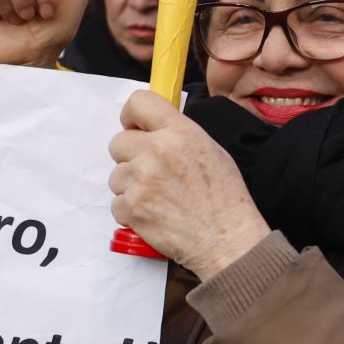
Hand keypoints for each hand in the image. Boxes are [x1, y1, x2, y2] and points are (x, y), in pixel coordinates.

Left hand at [108, 91, 270, 277]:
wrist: (227, 241)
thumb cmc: (225, 199)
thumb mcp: (211, 150)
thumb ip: (179, 135)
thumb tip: (155, 130)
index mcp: (180, 132)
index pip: (138, 102)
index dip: (132, 116)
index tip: (135, 128)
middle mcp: (157, 150)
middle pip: (118, 142)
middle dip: (130, 158)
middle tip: (151, 174)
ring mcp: (142, 179)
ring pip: (116, 175)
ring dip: (130, 187)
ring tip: (158, 199)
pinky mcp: (132, 207)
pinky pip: (116, 203)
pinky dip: (131, 211)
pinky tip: (154, 215)